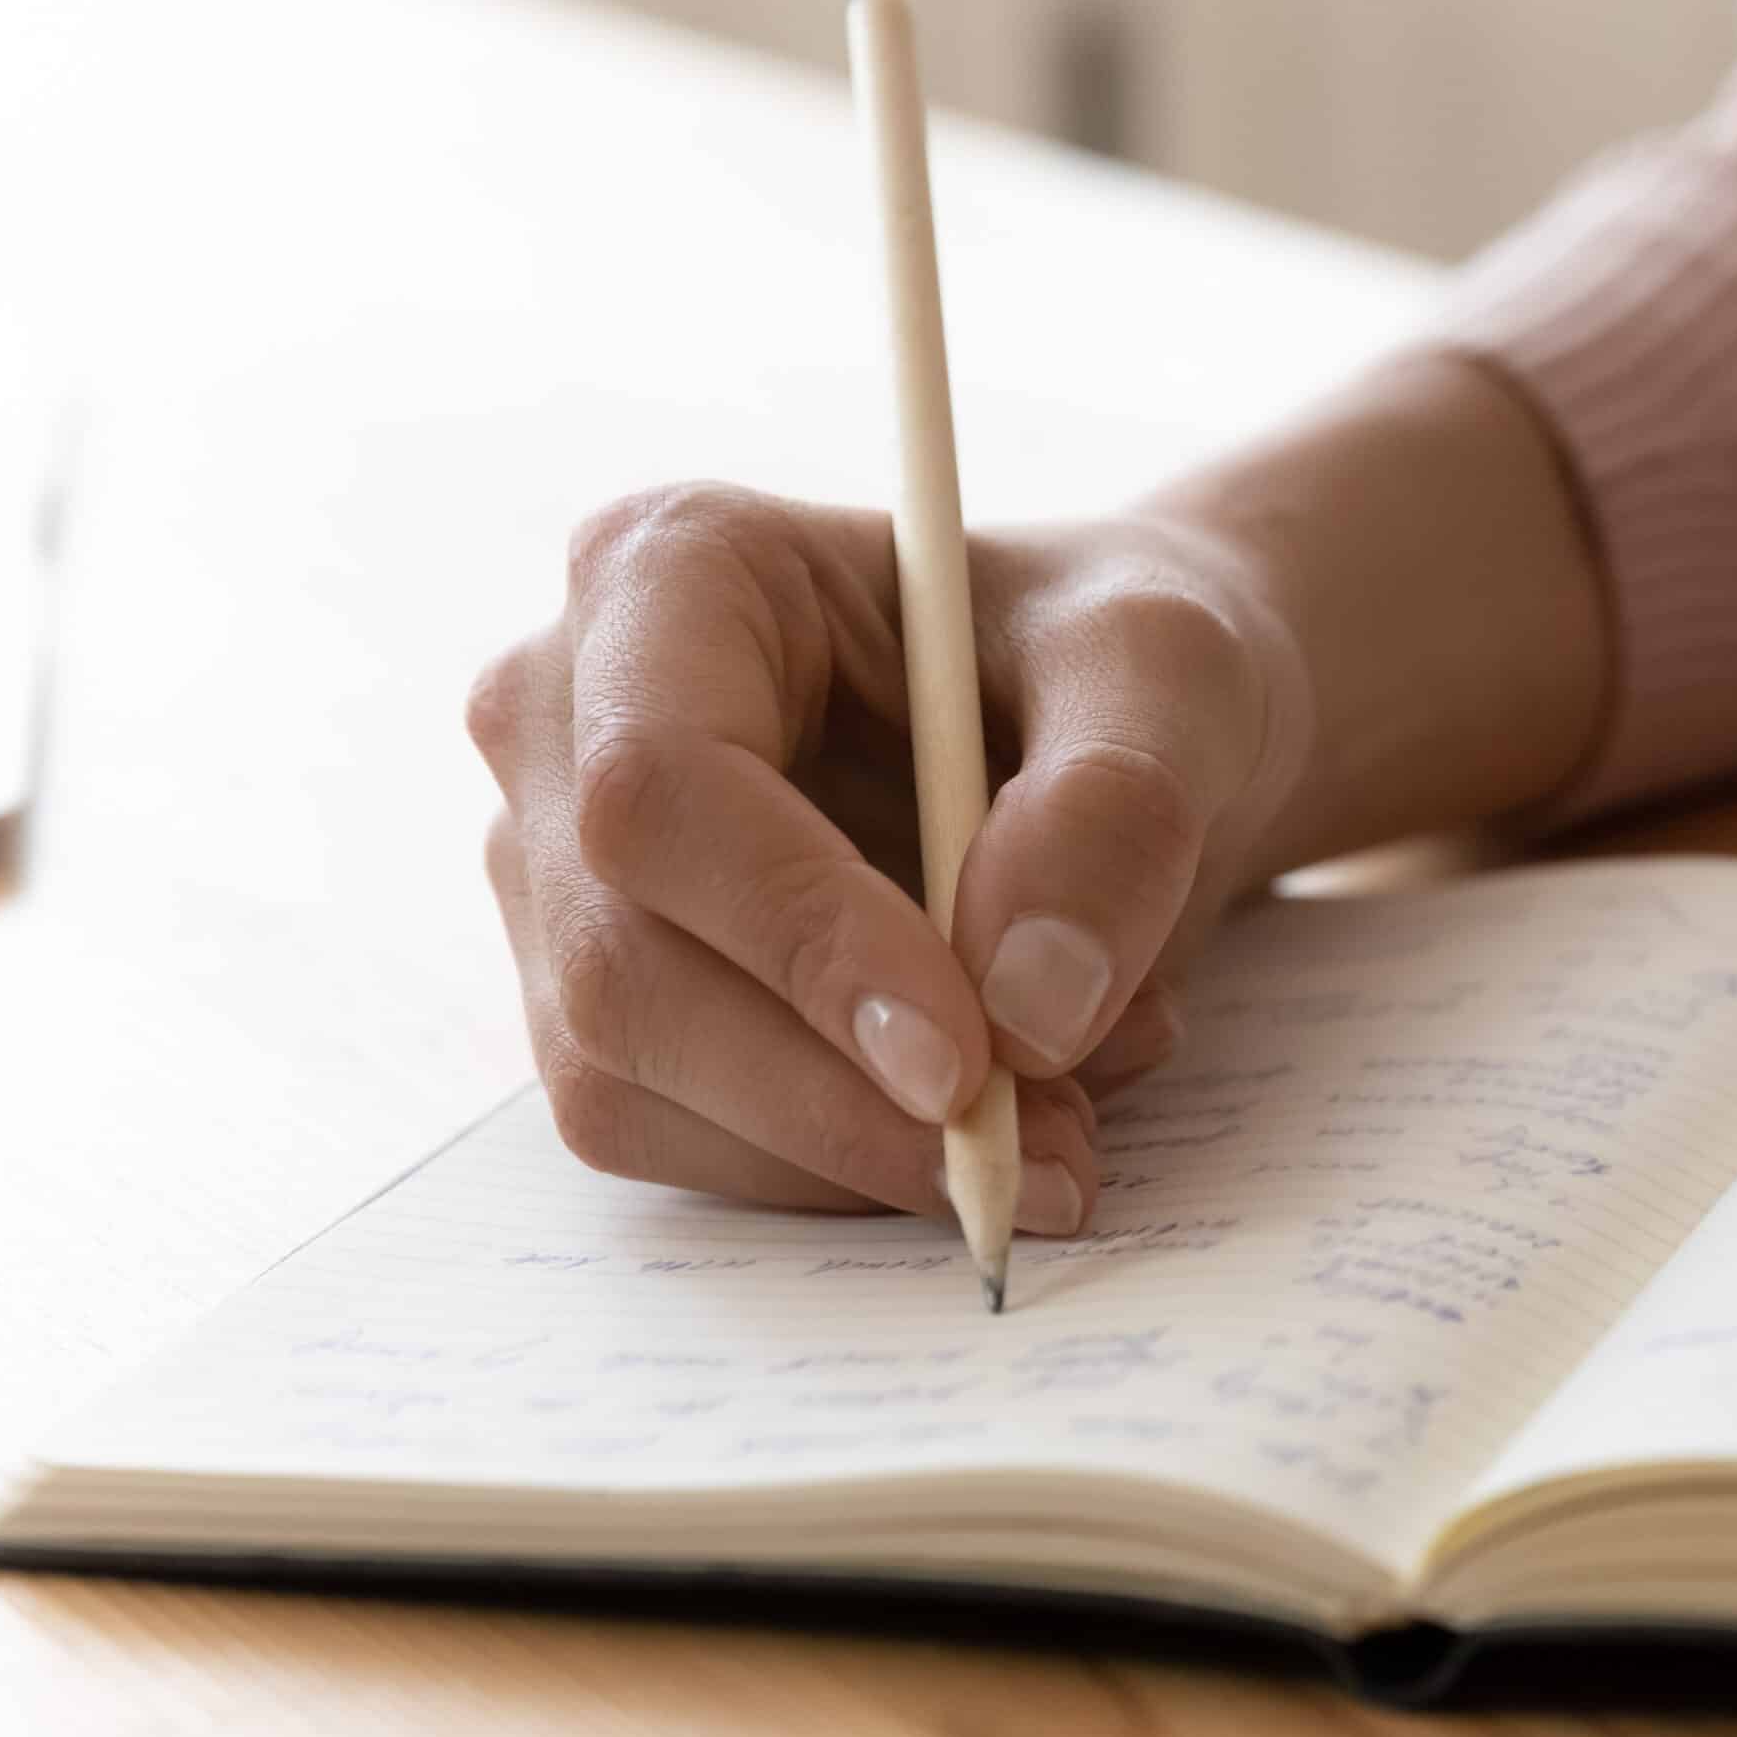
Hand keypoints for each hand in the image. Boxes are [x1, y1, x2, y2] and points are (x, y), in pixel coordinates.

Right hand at [470, 352, 1605, 1224]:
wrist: (1114, 729)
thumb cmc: (1117, 659)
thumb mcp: (1174, 675)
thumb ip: (1119, 809)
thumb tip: (1026, 1008)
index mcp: (669, 570)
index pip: (662, 785)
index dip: (800, 940)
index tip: (963, 1064)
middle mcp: (566, 717)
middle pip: (622, 963)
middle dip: (839, 1096)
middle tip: (1049, 1148)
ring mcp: (561, 872)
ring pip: (633, 1082)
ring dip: (859, 1148)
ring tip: (1066, 1111)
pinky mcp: (605, 1000)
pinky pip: (681, 1143)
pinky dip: (850, 1167)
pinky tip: (998, 1113)